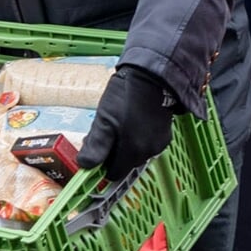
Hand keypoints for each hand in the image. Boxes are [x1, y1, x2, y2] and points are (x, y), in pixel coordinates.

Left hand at [76, 65, 180, 181]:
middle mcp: (148, 153)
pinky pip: (147, 145)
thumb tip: (84, 165)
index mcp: (132, 151)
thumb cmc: (124, 97)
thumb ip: (96, 146)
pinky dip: (138, 139)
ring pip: (136, 154)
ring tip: (119, 124)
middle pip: (125, 164)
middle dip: (113, 153)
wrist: (152, 77)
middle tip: (105, 131)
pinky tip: (133, 122)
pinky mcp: (165, 136)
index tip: (96, 149)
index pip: (114, 173)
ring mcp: (159, 144)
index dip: (102, 164)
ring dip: (126, 146)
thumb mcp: (104, 120)